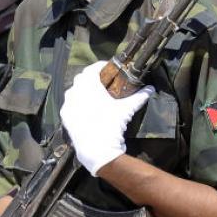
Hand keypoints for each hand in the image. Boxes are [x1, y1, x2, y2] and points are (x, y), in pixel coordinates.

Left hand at [60, 61, 152, 175]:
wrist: (96, 149)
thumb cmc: (111, 125)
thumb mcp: (127, 109)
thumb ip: (139, 96)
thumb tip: (150, 88)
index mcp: (88, 86)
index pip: (92, 68)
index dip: (102, 66)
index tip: (110, 69)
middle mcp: (75, 92)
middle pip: (82, 78)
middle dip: (92, 78)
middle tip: (105, 82)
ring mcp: (68, 105)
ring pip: (74, 91)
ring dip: (84, 90)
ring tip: (96, 96)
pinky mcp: (66, 117)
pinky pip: (70, 104)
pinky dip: (78, 103)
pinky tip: (87, 109)